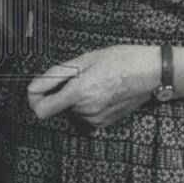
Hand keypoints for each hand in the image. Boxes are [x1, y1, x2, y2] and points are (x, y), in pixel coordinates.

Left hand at [26, 45, 159, 127]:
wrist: (150, 73)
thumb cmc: (119, 60)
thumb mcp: (84, 59)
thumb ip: (55, 75)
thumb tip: (33, 87)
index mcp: (79, 93)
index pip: (42, 110)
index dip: (34, 100)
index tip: (36, 90)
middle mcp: (86, 111)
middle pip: (59, 105)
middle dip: (63, 91)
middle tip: (80, 75)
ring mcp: (96, 119)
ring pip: (73, 108)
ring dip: (77, 96)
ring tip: (96, 80)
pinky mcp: (105, 123)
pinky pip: (86, 113)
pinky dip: (88, 102)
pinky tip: (102, 90)